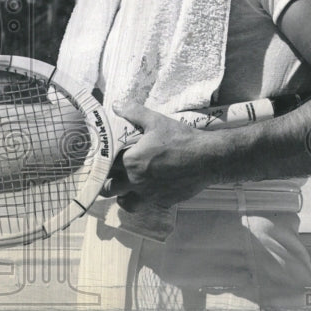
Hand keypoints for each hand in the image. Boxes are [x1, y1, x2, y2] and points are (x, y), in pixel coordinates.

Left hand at [100, 102, 214, 208]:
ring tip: (125, 187)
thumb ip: (133, 112)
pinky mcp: (163, 201)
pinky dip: (143, 200)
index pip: (105, 166)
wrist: (208, 158)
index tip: (102, 160)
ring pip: (125, 203)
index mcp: (130, 161)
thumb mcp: (156, 120)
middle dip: (107, 182)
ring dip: (122, 196)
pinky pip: (146, 205)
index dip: (102, 163)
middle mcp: (136, 181)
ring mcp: (149, 194)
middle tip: (110, 174)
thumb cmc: (181, 138)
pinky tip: (146, 191)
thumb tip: (116, 104)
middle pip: (109, 188)